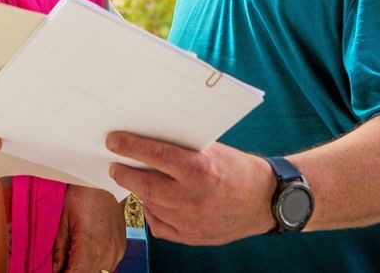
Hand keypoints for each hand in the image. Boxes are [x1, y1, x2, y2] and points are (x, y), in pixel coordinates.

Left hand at [52, 185, 125, 272]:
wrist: (105, 181)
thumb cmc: (84, 194)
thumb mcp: (64, 219)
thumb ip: (59, 249)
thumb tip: (55, 269)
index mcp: (90, 244)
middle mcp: (107, 251)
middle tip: (62, 267)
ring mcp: (116, 251)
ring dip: (85, 271)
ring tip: (72, 263)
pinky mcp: (121, 248)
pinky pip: (108, 267)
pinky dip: (96, 267)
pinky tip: (86, 259)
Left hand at [106, 132, 274, 245]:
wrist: (266, 200)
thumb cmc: (239, 169)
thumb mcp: (213, 150)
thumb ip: (182, 149)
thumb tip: (147, 141)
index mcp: (199, 169)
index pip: (155, 154)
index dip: (130, 146)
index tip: (113, 142)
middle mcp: (193, 197)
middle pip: (145, 185)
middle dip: (125, 173)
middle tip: (116, 166)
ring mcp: (192, 221)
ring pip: (150, 206)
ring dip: (139, 192)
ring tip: (134, 180)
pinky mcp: (193, 237)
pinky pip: (159, 226)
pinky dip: (153, 212)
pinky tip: (153, 202)